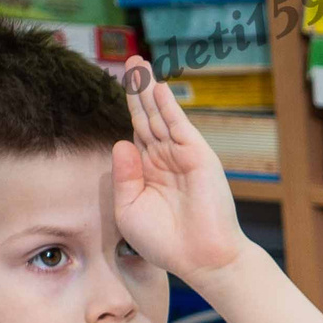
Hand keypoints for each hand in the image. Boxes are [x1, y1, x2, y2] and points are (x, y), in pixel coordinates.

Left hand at [112, 68, 252, 285]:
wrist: (202, 260)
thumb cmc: (166, 243)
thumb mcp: (129, 209)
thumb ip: (123, 176)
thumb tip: (122, 141)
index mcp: (148, 171)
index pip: (136, 132)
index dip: (128, 109)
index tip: (120, 87)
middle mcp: (165, 159)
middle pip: (147, 117)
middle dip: (137, 90)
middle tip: (129, 62)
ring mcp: (182, 156)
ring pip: (160, 116)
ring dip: (149, 89)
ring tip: (138, 63)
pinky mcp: (197, 157)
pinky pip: (179, 126)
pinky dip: (168, 105)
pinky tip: (157, 86)